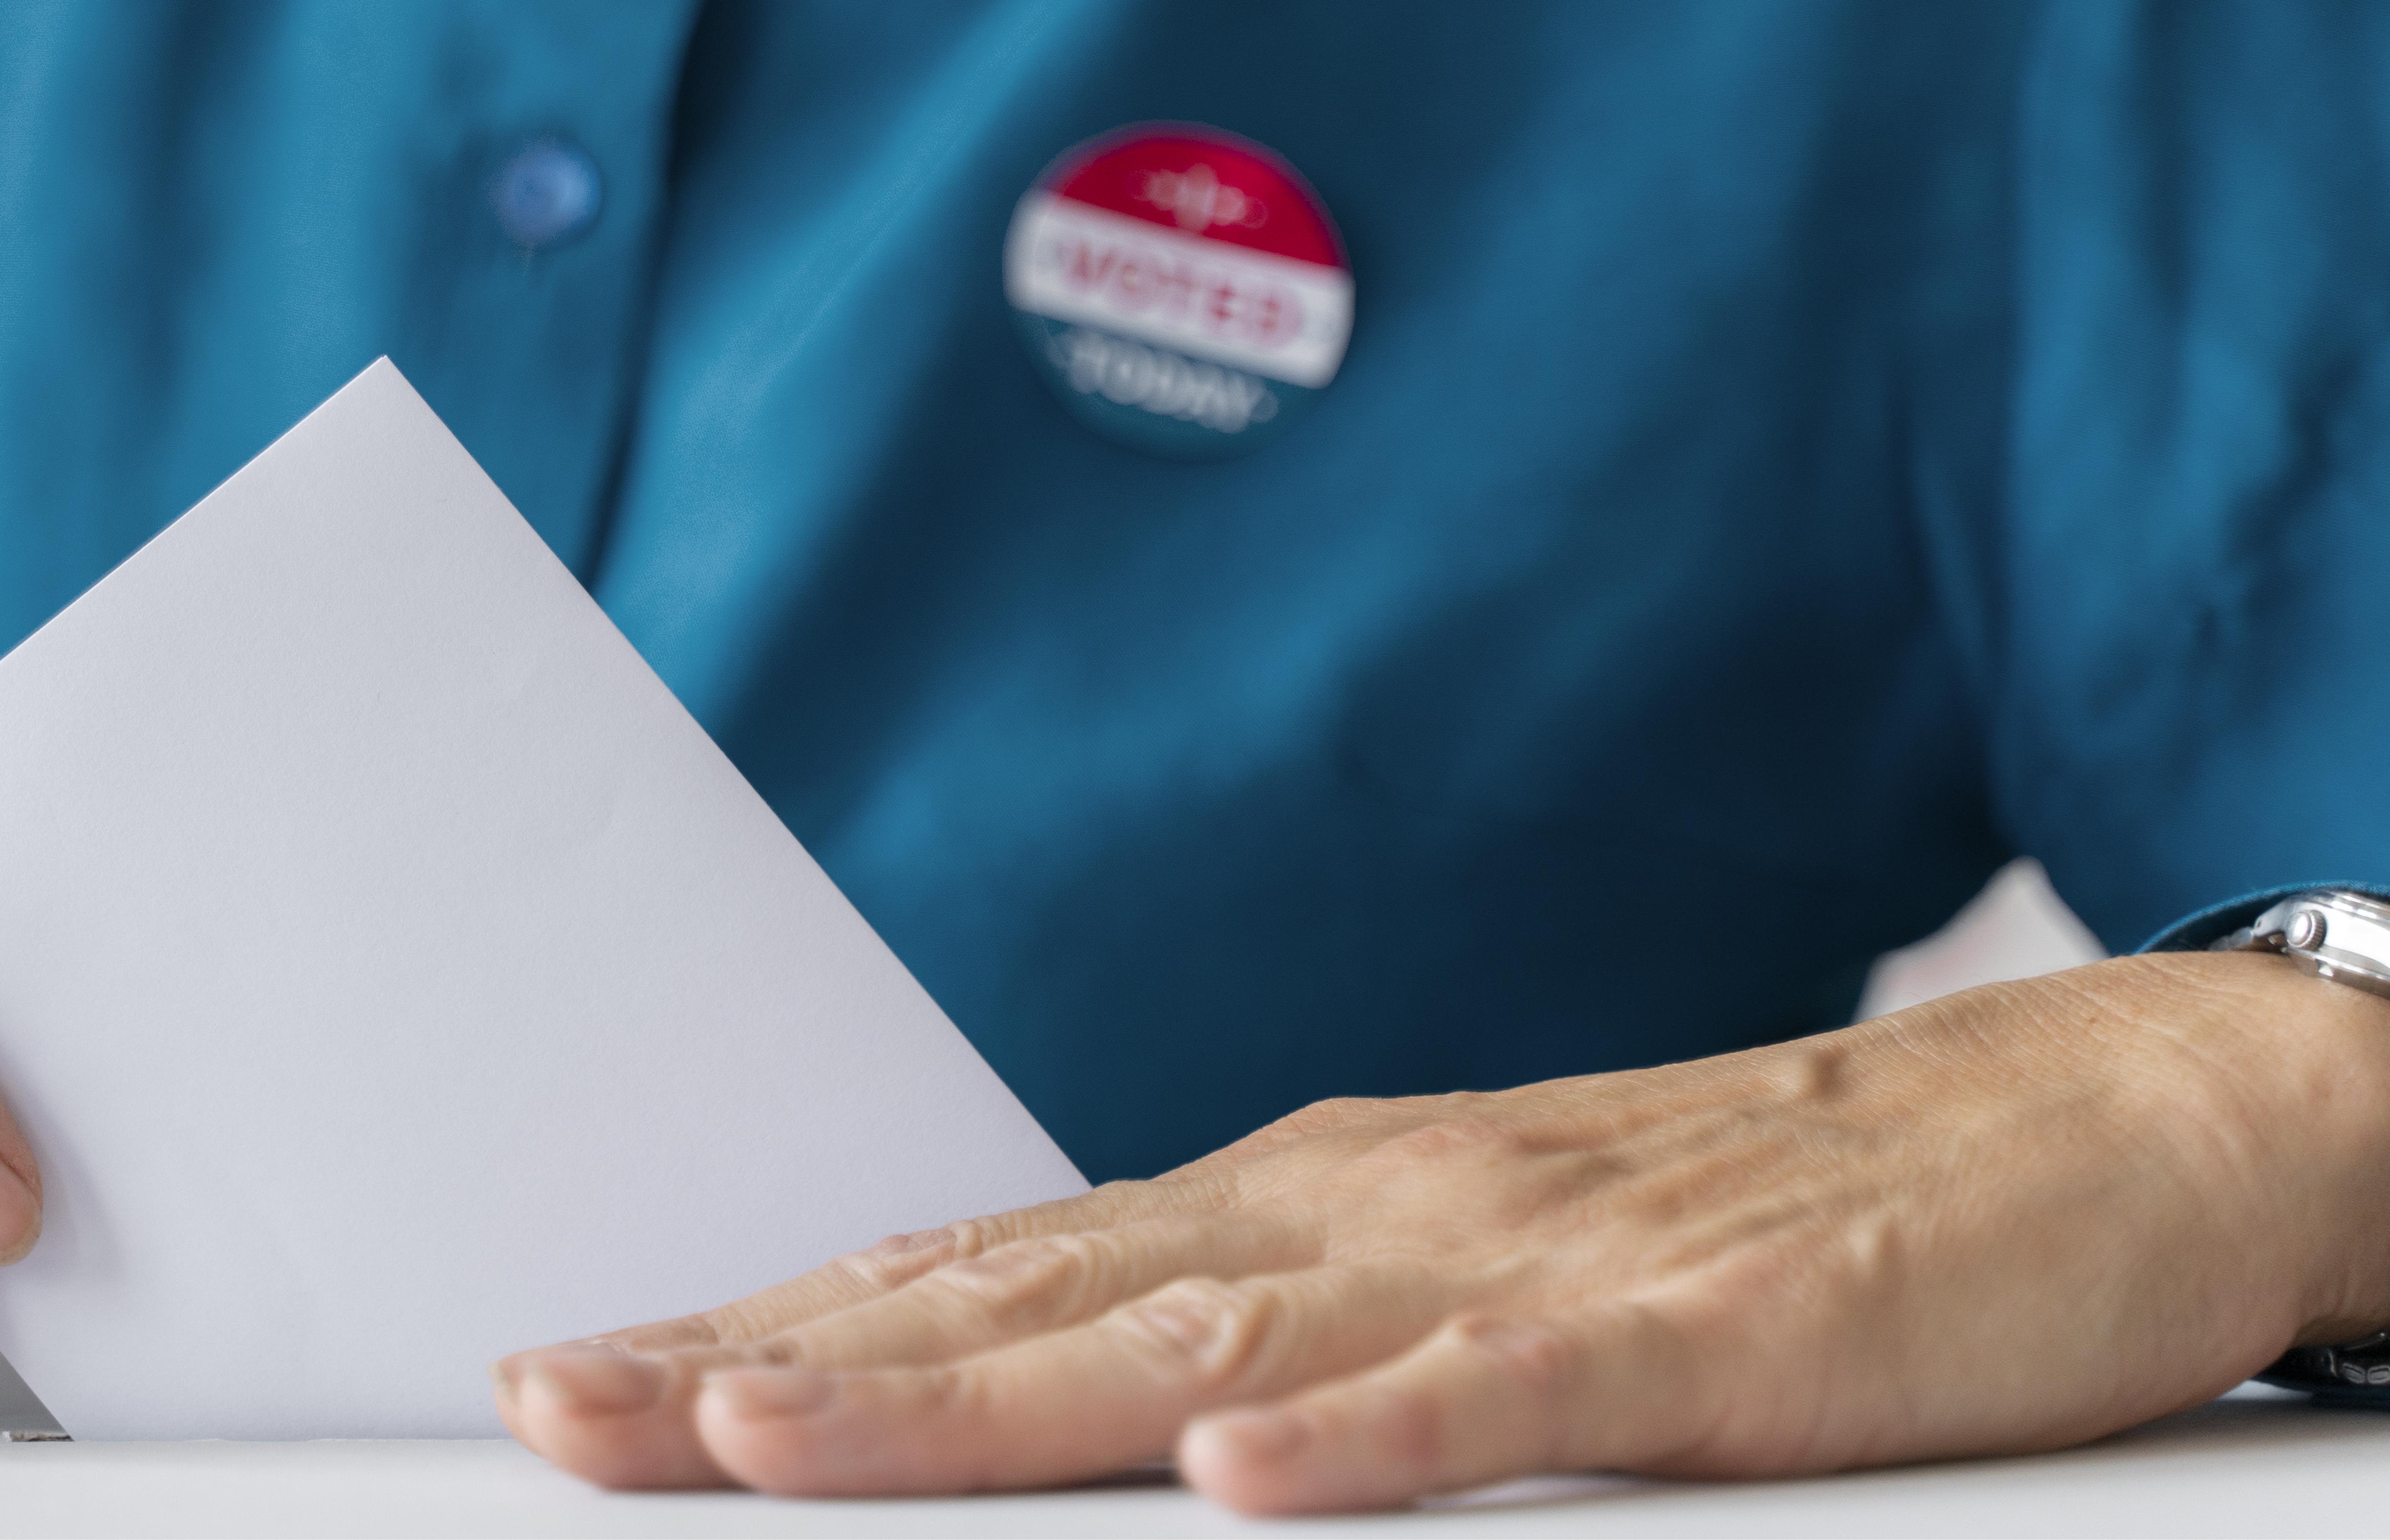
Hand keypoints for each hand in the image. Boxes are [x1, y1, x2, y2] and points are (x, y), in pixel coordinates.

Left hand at [498, 953, 2389, 1511]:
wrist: (2055, 1139)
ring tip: (771, 1440)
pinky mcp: (1689, 1337)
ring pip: (1193, 1345)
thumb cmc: (1723, 1230)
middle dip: (779, 1367)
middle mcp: (1349, 1215)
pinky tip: (1232, 1483)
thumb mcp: (1444, 1295)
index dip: (764, 1332)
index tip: (579, 1384)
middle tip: (568, 1410)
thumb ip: (1256, 1343)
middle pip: (1013, 1302)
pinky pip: (1500, 1401)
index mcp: (1284, 1215)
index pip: (968, 1277)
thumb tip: (1055, 1411)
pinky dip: (1362, 1439)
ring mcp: (1512, 1270)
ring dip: (974, 1397)